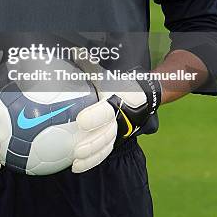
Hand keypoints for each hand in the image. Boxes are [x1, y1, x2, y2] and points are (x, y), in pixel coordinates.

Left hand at [72, 53, 160, 172]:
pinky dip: (93, 161)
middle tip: (76, 150)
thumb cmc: (119, 83)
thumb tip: (71, 50)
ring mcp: (121, 131)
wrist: (145, 96)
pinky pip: (106, 152)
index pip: (106, 110)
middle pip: (107, 134)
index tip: (80, 121)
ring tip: (75, 163)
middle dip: (92, 143)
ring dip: (91, 157)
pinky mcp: (118, 139)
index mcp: (116, 100)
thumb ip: (88, 64)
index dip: (95, 117)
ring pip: (107, 147)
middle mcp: (120, 118)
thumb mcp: (106, 73)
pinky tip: (77, 167)